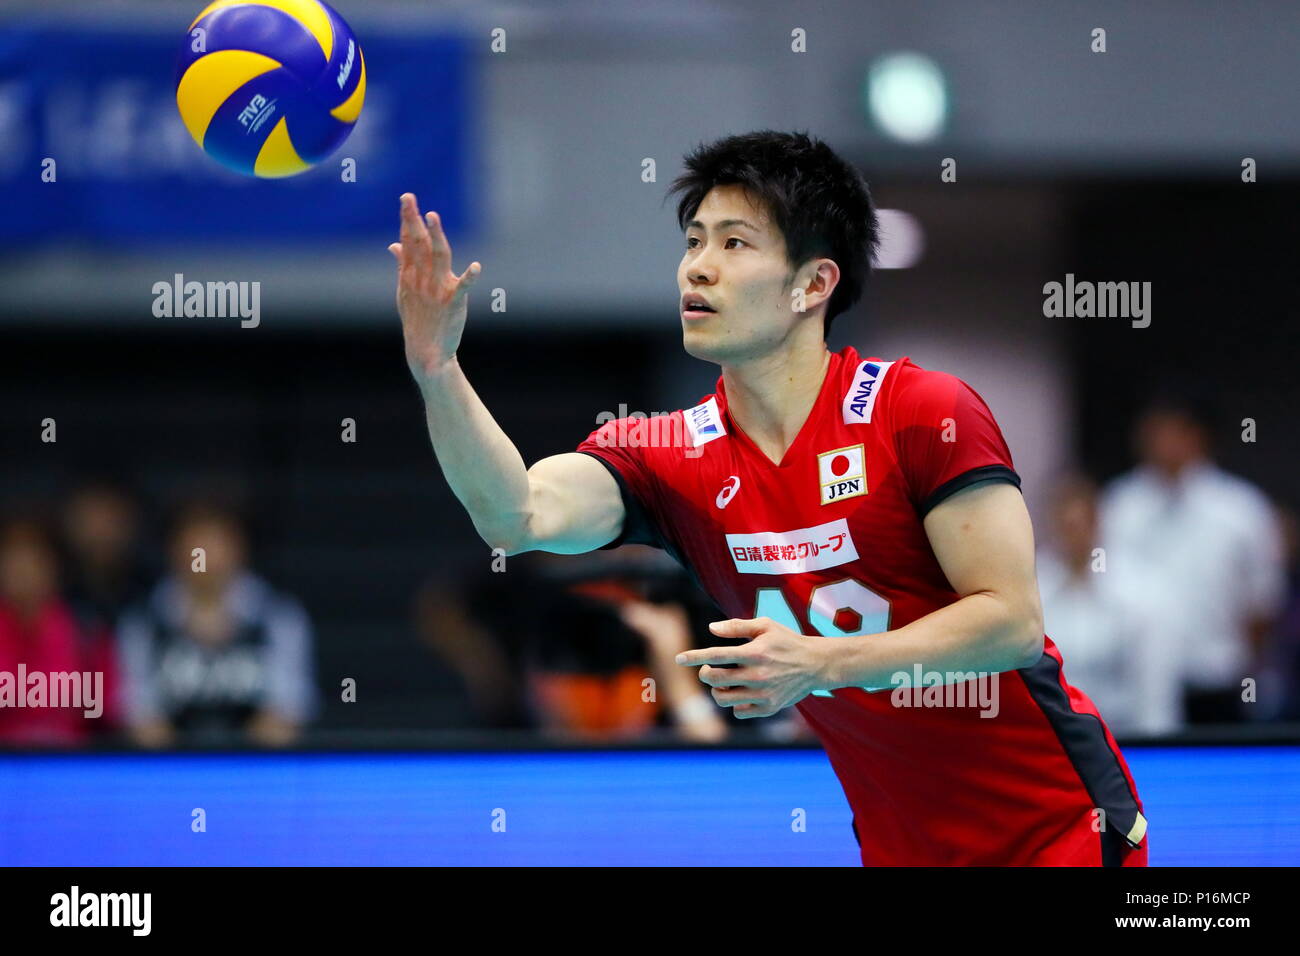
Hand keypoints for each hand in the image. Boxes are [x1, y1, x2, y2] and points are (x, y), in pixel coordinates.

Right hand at [388, 192, 481, 380]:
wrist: (425, 351)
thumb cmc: (417, 319)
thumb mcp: (404, 292)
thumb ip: (402, 265)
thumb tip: (393, 244)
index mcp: (410, 275)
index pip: (407, 242)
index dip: (407, 220)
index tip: (407, 199)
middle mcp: (422, 280)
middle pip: (418, 245)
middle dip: (413, 220)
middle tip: (409, 198)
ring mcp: (437, 290)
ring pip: (437, 258)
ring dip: (435, 237)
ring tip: (432, 217)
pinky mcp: (454, 303)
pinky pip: (462, 288)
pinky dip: (469, 277)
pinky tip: (476, 267)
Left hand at [675, 617, 832, 718]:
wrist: (816, 664)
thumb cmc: (786, 641)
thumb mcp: (765, 625)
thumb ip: (737, 626)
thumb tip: (711, 629)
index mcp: (755, 652)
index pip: (716, 655)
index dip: (694, 656)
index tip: (679, 658)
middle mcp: (758, 674)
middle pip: (715, 679)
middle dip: (704, 673)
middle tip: (707, 669)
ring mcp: (763, 693)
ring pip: (724, 698)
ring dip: (717, 690)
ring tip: (722, 682)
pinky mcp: (769, 708)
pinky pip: (739, 711)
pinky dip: (734, 704)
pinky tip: (740, 693)